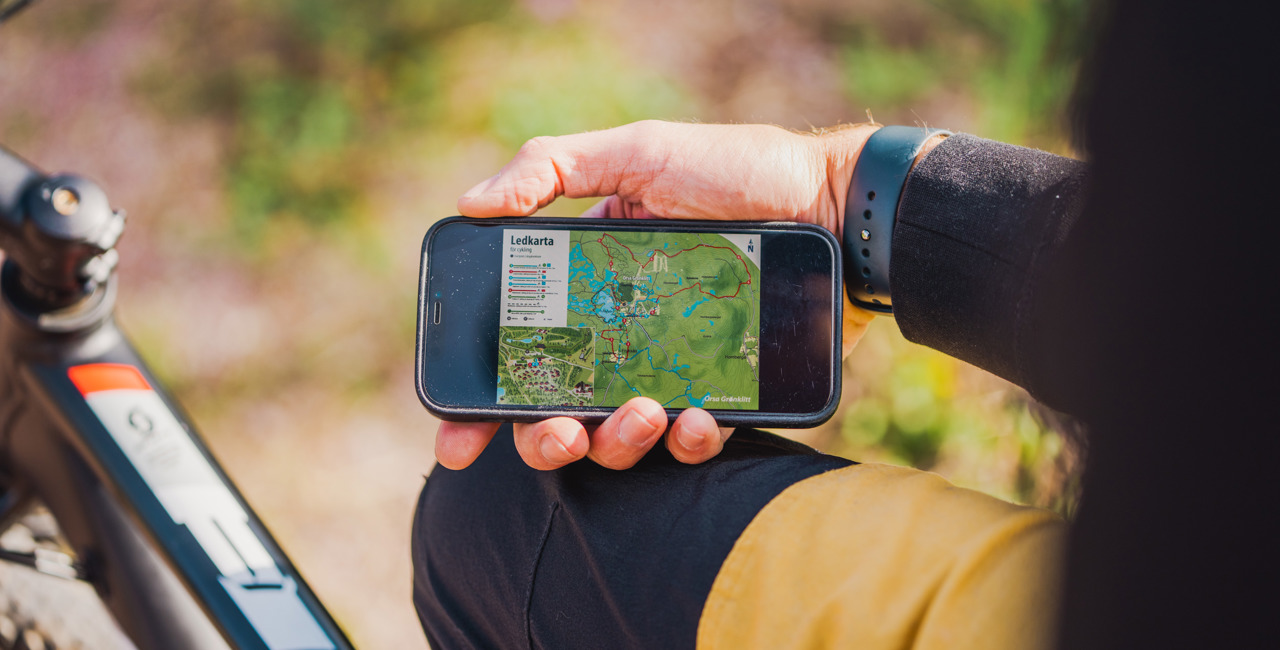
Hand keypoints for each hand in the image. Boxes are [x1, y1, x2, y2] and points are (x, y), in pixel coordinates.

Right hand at [435, 120, 880, 470]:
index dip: (480, 404)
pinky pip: (694, 442)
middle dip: (544, 439)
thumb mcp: (641, 152)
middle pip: (557, 413)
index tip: (456, 439)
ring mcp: (673, 371)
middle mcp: (621, 337)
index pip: (518, 352)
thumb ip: (553, 167)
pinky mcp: (724, 395)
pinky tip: (697, 418)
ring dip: (617, 442)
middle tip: (560, 432)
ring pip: (620, 439)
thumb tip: (470, 202)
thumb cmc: (738, 172)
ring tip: (643, 410)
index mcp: (586, 288)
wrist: (840, 209)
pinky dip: (689, 441)